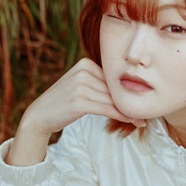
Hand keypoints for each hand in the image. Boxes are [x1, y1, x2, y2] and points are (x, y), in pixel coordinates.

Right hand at [6, 58, 142, 165]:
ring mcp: (80, 85)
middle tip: (146, 115)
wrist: (40, 115)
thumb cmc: (64, 103)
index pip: (113, 80)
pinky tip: (132, 121)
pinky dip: (121, 115)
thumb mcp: (81, 86)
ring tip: (141, 121)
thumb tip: (128, 89)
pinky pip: (107, 108)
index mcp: (85, 63)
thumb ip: (100, 84)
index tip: (141, 102)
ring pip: (113, 100)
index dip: (127, 92)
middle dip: (130, 103)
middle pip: (114, 90)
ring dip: (129, 112)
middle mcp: (83, 71)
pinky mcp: (79, 101)